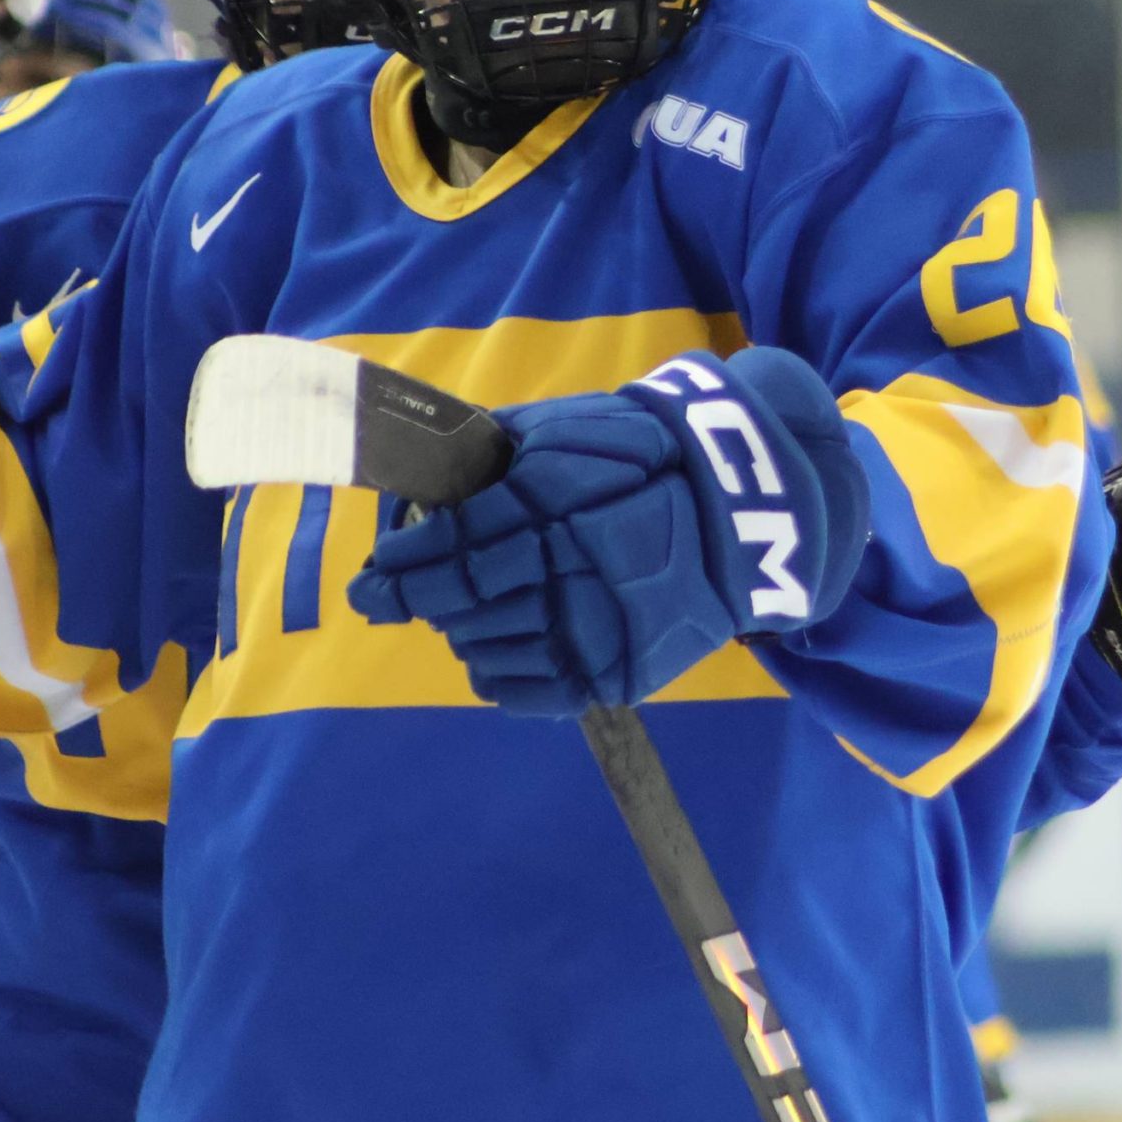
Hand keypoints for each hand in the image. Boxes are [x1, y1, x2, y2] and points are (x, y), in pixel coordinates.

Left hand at [346, 347, 870, 716]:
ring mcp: (595, 629)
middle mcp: (572, 572)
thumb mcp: (575, 430)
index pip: (455, 546)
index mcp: (560, 506)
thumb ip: (500, 453)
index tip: (374, 571)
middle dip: (415, 599)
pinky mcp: (615, 672)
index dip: (404, 563)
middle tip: (389, 597)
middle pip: (463, 602)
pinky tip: (489, 651)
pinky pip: (524, 692)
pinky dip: (493, 674)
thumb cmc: (650, 458)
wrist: (746, 514)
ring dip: (458, 632)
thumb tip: (426, 478)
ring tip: (456, 616)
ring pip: (486, 648)